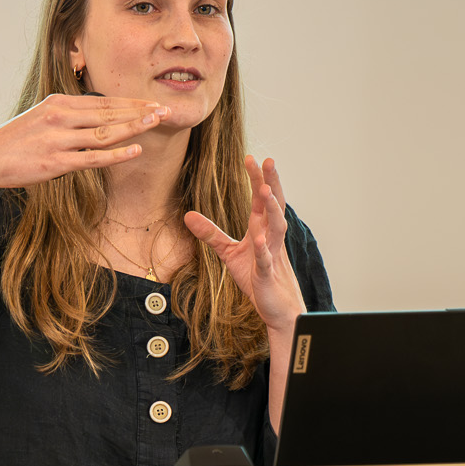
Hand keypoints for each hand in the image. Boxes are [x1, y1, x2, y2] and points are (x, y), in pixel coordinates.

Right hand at [0, 96, 169, 190]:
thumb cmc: (15, 140)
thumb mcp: (41, 117)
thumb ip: (67, 115)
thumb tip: (93, 116)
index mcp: (59, 104)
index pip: (102, 101)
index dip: (129, 103)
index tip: (151, 103)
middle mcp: (61, 117)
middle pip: (108, 113)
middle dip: (138, 111)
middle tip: (164, 110)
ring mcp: (58, 140)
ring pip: (104, 132)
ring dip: (133, 127)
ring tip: (156, 123)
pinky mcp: (55, 162)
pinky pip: (92, 157)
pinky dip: (116, 154)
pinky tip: (135, 149)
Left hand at [183, 156, 305, 333]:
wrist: (276, 308)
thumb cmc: (257, 277)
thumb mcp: (229, 253)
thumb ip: (210, 234)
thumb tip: (188, 215)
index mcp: (261, 229)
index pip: (261, 199)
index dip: (256, 178)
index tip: (250, 157)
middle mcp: (270, 237)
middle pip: (273, 205)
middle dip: (270, 183)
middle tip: (268, 161)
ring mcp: (271, 254)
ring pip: (276, 228)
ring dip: (272, 209)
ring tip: (265, 191)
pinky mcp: (267, 274)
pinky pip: (266, 260)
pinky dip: (263, 250)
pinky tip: (259, 239)